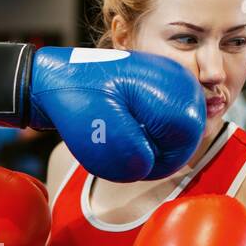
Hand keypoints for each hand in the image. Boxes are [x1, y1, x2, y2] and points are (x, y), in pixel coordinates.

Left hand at [0, 42, 205, 181]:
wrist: (57, 78)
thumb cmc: (74, 100)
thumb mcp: (96, 130)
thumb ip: (126, 152)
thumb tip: (145, 167)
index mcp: (168, 88)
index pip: (187, 138)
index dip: (163, 160)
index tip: (136, 164)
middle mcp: (178, 80)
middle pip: (187, 136)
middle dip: (158, 153)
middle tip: (125, 152)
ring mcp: (171, 82)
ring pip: (177, 132)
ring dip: (152, 145)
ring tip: (121, 138)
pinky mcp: (162, 89)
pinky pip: (167, 124)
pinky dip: (149, 135)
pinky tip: (125, 130)